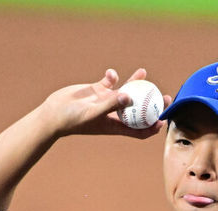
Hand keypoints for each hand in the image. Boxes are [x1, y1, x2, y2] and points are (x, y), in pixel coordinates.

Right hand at [39, 68, 172, 138]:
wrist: (53, 113)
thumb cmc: (72, 119)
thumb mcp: (92, 113)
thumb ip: (111, 104)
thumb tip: (130, 96)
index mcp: (116, 126)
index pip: (140, 130)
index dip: (153, 126)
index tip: (164, 118)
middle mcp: (114, 114)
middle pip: (139, 110)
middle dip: (152, 103)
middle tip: (163, 94)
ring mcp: (106, 101)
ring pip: (126, 92)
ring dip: (135, 83)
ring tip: (143, 72)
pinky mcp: (97, 90)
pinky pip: (110, 81)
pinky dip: (112, 76)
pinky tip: (110, 73)